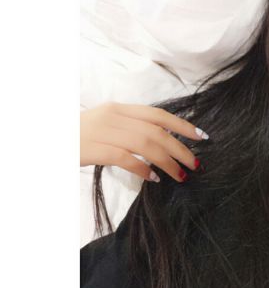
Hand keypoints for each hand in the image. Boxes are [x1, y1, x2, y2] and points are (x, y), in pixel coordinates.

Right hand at [80, 102, 208, 182]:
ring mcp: (103, 131)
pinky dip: (143, 168)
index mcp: (119, 109)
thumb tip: (161, 144)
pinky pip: (126, 158)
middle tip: (196, 164)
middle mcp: (114, 116)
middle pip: (157, 131)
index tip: (202, 137)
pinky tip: (154, 178)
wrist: (48, 138)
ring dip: (168, 161)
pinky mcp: (94, 148)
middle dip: (181, 149)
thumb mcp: (107, 125)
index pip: (158, 114)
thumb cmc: (79, 136)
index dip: (182, 125)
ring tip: (181, 175)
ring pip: (146, 144)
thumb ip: (131, 129)